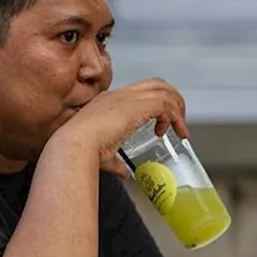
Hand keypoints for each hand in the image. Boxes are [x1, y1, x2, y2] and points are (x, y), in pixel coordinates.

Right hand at [52, 78, 188, 175]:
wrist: (75, 144)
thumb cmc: (81, 150)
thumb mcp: (104, 156)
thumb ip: (116, 163)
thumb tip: (124, 172)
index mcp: (108, 102)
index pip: (139, 93)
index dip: (155, 105)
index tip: (161, 125)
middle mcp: (119, 96)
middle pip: (155, 84)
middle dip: (172, 99)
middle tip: (178, 121)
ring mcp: (128, 98)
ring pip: (164, 91)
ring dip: (177, 109)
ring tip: (181, 128)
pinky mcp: (138, 105)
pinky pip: (165, 103)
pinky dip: (174, 117)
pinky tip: (174, 131)